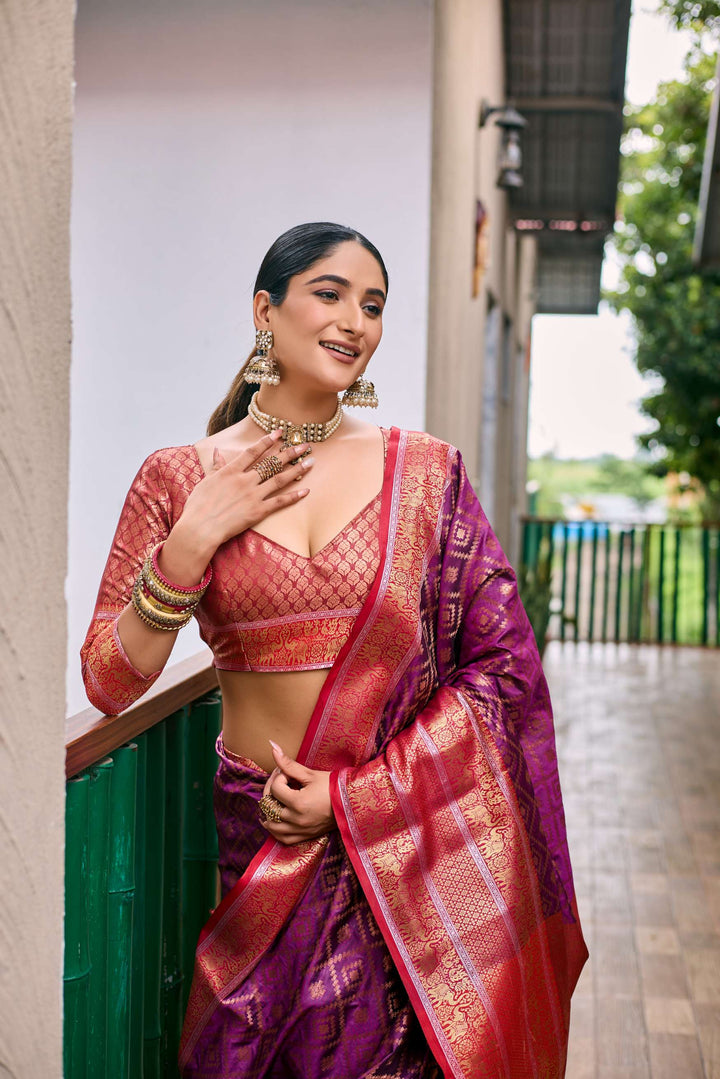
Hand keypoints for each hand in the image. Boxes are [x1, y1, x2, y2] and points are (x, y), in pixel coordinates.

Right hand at [161, 431, 313, 581]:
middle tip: (304, 444)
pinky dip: (293, 496)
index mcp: (230, 471)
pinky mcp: (258, 511)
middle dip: (290, 452)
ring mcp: (253, 495)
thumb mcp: (205, 482)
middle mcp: (244, 480)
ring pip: (279, 479)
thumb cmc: (198, 507)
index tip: (280, 433)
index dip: (267, 441)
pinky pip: (279, 502)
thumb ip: (216, 467)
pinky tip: (306, 491)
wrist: (200, 528)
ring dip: (297, 469)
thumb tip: (217, 451)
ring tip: (310, 462)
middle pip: (271, 463)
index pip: (253, 452)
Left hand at [260, 741, 334, 845]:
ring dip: (268, 813)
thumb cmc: (333, 786)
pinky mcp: (305, 836)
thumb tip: (273, 747)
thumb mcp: (310, 773)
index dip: (279, 777)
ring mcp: (300, 830)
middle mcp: (297, 819)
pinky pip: (283, 838)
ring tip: (273, 800)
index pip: (275, 788)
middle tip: (280, 781)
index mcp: (299, 803)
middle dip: (270, 790)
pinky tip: (274, 819)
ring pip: (272, 826)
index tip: (289, 774)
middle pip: (269, 806)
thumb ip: (289, 764)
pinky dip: (275, 829)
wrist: (352, 802)